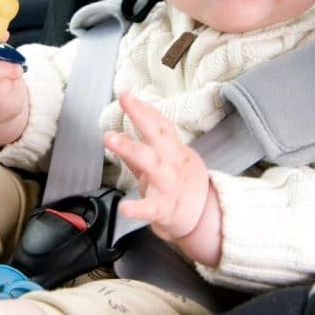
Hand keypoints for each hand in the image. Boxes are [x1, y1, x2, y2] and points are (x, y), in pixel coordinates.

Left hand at [103, 92, 221, 264]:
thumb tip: (119, 134)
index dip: (145, 109)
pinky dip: (138, 208)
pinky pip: (151, 207)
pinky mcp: (166, 208)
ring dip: (130, 148)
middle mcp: (173, 163)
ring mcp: (169, 184)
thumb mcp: (165, 165)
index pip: (161, 125)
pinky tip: (124, 207)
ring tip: (109, 138)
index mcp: (174, 152)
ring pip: (151, 163)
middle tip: (124, 100)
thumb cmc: (181, 189)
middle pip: (158, 135)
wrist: (205, 219)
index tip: (128, 95)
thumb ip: (141, 151)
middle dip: (141, 115)